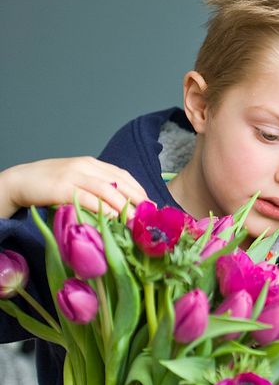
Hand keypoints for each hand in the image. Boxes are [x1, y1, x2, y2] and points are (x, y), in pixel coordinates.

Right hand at [0, 157, 146, 218]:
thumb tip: (119, 207)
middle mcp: (86, 166)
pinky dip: (104, 208)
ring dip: (126, 205)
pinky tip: (115, 217)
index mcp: (92, 164)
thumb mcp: (77, 181)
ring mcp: (74, 175)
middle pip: (121, 182)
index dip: (140, 191)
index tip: (152, 207)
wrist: (19, 180)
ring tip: (137, 220)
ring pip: (108, 189)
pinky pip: (88, 198)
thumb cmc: (49, 185)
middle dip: (139, 200)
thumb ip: (95, 189)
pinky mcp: (62, 187)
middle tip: (150, 217)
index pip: (124, 176)